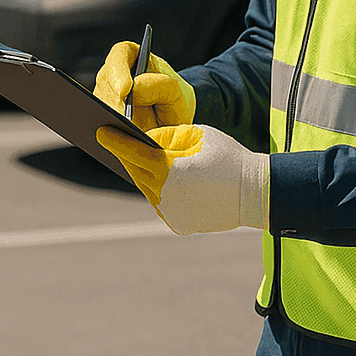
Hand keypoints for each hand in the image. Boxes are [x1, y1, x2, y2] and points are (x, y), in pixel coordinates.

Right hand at [93, 40, 195, 130]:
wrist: (173, 122)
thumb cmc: (174, 100)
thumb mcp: (175, 91)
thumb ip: (159, 85)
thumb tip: (133, 89)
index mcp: (132, 58)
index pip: (120, 55)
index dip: (118, 70)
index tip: (125, 89)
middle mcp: (114, 75)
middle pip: (106, 82)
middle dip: (113, 101)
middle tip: (123, 118)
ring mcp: (105, 96)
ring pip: (99, 104)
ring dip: (110, 118)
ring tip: (122, 133)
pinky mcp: (103, 117)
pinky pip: (100, 123)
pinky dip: (109, 132)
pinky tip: (118, 143)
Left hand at [96, 124, 267, 234]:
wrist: (256, 193)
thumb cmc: (229, 157)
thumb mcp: (199, 135)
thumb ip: (168, 137)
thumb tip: (145, 142)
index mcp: (170, 169)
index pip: (135, 153)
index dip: (116, 142)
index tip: (100, 132)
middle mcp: (165, 195)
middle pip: (138, 171)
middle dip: (129, 156)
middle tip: (119, 141)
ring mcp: (170, 212)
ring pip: (148, 188)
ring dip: (146, 174)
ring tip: (140, 158)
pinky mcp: (177, 223)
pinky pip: (161, 202)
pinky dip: (160, 190)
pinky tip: (163, 179)